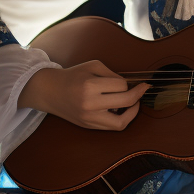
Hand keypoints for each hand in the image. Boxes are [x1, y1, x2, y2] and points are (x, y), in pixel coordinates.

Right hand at [18, 61, 148, 129]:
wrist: (50, 91)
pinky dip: (121, 119)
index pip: (121, 85)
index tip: (127, 81)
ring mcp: (89, 118)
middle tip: (143, 90)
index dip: (127, 82)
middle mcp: (90, 104)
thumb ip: (112, 74)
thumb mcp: (92, 66)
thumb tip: (130, 85)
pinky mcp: (88, 126)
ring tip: (135, 104)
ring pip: (121, 122)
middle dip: (138, 95)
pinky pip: (111, 127)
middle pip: (125, 102)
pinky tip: (121, 110)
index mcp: (90, 86)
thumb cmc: (72, 76)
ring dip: (133, 113)